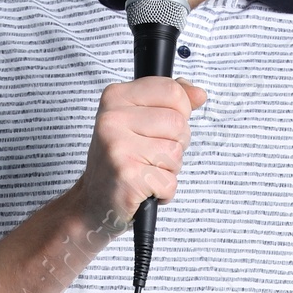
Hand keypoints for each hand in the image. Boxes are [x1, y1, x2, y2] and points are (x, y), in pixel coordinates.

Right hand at [75, 77, 207, 237]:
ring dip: (169, 170)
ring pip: (176, 153)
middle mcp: (112, 119)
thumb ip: (170, 102)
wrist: (93, 202)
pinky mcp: (127, 176)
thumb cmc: (121, 160)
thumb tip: (199, 94)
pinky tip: (144, 188)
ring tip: (145, 171)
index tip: (161, 128)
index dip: (180, 113)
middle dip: (175, 145)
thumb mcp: (140, 120)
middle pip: (178, 123)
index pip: (172, 91)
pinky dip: (164, 192)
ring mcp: (118, 147)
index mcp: (116, 97)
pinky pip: (170, 182)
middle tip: (150, 156)